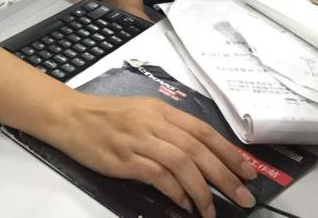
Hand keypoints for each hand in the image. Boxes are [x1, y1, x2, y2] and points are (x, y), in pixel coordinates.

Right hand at [52, 94, 257, 217]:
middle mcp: (152, 122)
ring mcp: (137, 140)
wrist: (68, 116)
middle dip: (225, 176)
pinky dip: (175, 191)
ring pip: (181, 164)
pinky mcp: (123, 158)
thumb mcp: (141, 112)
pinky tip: (183, 203)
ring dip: (202, 191)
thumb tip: (199, 157)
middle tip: (244, 198)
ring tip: (211, 210)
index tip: (248, 173)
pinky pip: (157, 175)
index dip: (229, 153)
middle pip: (198, 150)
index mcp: (160, 110)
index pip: (203, 131)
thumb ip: (168, 129)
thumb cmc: (105, 116)